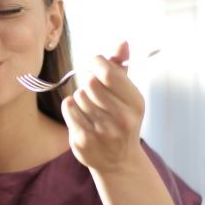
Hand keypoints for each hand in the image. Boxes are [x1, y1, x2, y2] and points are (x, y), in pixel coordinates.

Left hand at [61, 41, 144, 172]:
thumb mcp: (129, 96)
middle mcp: (122, 119)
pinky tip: (81, 116)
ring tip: (91, 107)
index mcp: (136, 103)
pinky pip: (69, 108)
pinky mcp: (83, 140)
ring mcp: (102, 132)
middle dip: (89, 82)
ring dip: (81, 97)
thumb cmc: (122, 120)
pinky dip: (72, 107)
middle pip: (90, 83)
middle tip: (93, 89)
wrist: (119, 162)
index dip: (97, 63)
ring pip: (79, 95)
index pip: (108, 73)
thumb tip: (122, 43)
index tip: (96, 66)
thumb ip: (122, 68)